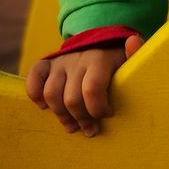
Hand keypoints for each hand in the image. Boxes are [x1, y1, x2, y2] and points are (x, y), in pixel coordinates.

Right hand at [25, 34, 143, 136]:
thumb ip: (134, 54)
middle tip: (91, 127)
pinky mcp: (46, 64)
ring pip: (51, 94)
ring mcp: (60, 61)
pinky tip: (47, 108)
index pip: (92, 89)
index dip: (98, 109)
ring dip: (62, 115)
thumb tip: (132, 41)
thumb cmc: (117, 62)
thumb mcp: (129, 60)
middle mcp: (77, 58)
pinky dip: (36, 96)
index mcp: (99, 59)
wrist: (100, 45)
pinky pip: (33, 79)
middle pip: (71, 99)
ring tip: (74, 125)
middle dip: (82, 119)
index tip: (108, 114)